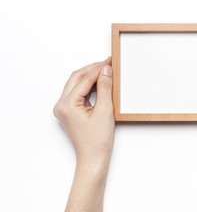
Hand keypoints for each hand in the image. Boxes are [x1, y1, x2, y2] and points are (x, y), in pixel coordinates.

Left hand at [53, 57, 113, 211]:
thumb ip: (105, 88)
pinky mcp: (70, 111)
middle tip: (109, 62)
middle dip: (93, 69)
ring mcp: (64, 108)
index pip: (84, 79)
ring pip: (77, 83)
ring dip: (91, 75)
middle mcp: (61, 105)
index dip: (99, 68)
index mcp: (67, 104)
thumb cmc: (97, 141)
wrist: (93, 159)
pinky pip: (78, 92)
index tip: (111, 60)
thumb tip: (106, 70)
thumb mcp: (105, 111)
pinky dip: (89, 85)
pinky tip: (100, 82)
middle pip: (77, 78)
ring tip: (106, 70)